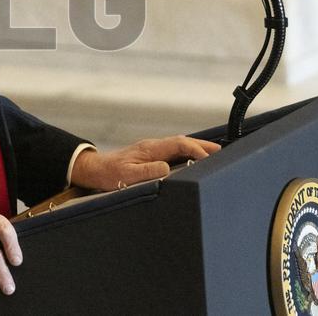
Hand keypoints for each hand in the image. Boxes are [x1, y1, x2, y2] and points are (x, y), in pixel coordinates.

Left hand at [70, 136, 220, 191]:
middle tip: (222, 152)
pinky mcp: (151, 157)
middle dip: (203, 146)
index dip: (196, 150)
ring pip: (180, 146)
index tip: (209, 160)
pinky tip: (195, 161)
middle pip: (183, 142)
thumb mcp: (127, 176)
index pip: (179, 144)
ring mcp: (153, 150)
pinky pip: (174, 152)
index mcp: (150, 148)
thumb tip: (167, 168)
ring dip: (197, 149)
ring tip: (215, 155)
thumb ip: (148, 171)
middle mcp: (154, 146)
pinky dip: (188, 154)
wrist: (95, 169)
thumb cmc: (110, 174)